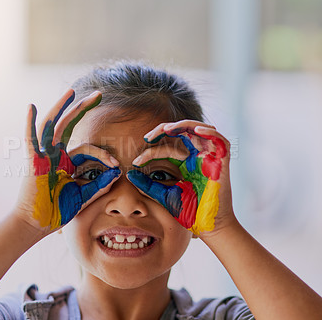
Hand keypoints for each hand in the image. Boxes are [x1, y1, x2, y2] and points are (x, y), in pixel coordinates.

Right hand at [16, 89, 120, 233]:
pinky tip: (32, 107)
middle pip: (69, 125)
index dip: (103, 154)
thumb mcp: (83, 195)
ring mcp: (44, 156)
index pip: (87, 148)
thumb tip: (118, 173)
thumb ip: (99, 184)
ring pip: (52, 126)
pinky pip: (31, 140)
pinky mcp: (33, 162)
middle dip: (83, 108)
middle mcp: (55, 154)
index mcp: (67, 162)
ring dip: (62, 108)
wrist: (38, 225)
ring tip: (73, 92)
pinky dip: (30, 123)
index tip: (117, 165)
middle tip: (99, 94)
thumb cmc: (58, 211)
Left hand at [127, 120, 232, 236]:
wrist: (208, 227)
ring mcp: (210, 157)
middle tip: (148, 137)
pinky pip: (219, 139)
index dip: (151, 152)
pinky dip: (209, 132)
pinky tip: (196, 131)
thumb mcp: (163, 194)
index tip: (136, 162)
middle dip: (164, 130)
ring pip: (199, 129)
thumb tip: (129, 174)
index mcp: (185, 163)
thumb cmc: (189, 212)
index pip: (167, 148)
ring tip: (167, 129)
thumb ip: (147, 184)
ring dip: (184, 125)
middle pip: (182, 132)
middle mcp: (197, 157)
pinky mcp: (222, 161)